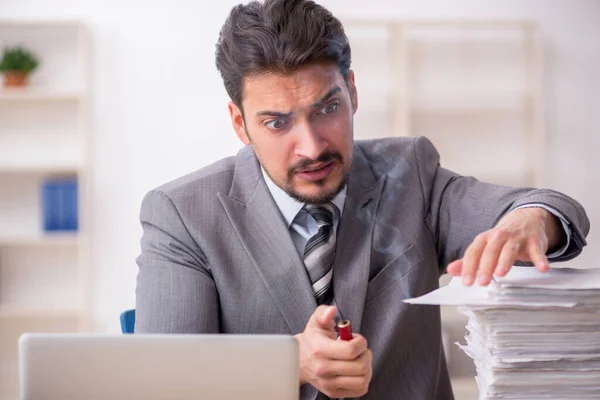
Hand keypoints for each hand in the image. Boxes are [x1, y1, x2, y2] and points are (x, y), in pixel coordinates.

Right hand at [294, 305, 371, 397]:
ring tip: (359, 360)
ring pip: (362, 380)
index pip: (351, 350)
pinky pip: (359, 390)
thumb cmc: (312, 340)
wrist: (298, 361)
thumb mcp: (316, 321)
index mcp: (320, 349)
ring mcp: (328, 383)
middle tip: (360, 349)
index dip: (361, 342)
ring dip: (367, 368)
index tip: (357, 339)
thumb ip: (324, 312)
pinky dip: (363, 380)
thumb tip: (332, 311)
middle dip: (366, 354)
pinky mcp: (333, 392)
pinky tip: (356, 371)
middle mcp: (323, 369)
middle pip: (360, 366)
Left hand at [446, 207, 563, 285]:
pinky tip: (542, 268)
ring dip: (505, 261)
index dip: (469, 267)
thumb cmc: (502, 238)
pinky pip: (537, 251)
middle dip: (485, 266)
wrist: (527, 218)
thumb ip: (469, 260)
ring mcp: (517, 238)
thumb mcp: (484, 246)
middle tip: (482, 282)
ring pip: (510, 250)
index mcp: (485, 239)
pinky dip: (540, 259)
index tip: (467, 283)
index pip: (473, 252)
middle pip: (490, 251)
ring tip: (501, 274)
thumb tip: (450, 270)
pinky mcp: (534, 241)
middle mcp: (499, 236)